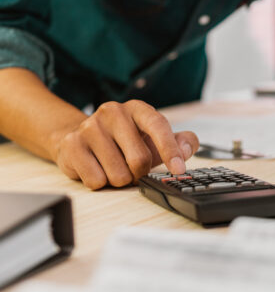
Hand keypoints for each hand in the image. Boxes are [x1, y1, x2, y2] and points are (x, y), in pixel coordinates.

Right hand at [51, 100, 198, 189]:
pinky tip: (96, 168)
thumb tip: (186, 149)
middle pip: (139, 159)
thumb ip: (181, 142)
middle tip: (134, 169)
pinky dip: (101, 182)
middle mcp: (113, 112)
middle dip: (140, 173)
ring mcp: (90, 127)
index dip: (171, 150)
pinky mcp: (72, 145)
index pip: (158, 126)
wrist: (83, 140)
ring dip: (120, 180)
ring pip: (118, 174)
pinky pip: (96, 180)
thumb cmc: (126, 142)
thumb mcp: (156, 140)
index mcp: (137, 109)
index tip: (179, 170)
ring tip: (113, 167)